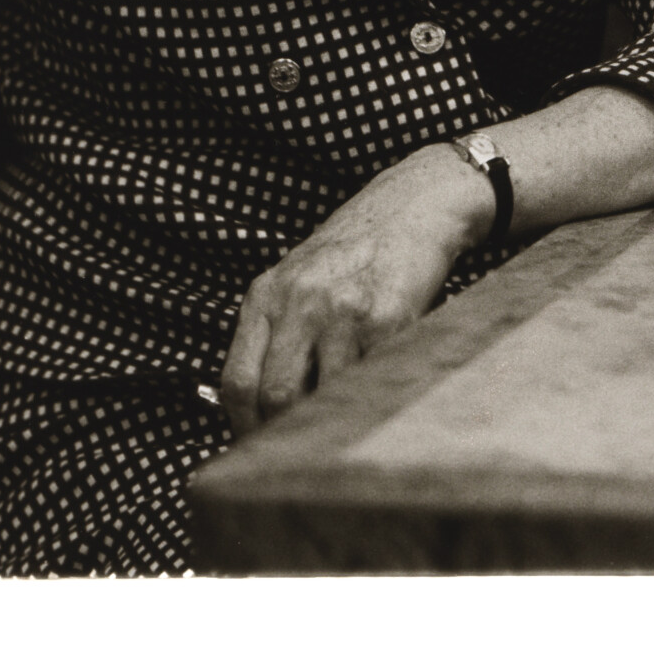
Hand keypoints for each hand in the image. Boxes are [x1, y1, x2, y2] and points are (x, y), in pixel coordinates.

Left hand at [219, 145, 491, 434]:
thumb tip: (259, 408)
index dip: (243, 427)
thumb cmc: (356, 248)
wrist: (416, 204)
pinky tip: (374, 392)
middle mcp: (299, 300)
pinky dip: (368, 397)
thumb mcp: (298, 278)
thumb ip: (275, 331)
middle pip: (274, 395)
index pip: (237, 381)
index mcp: (267, 294)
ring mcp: (342, 310)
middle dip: (285, 434)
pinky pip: (367, 380)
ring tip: (342, 421)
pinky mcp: (385, 318)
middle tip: (299, 449)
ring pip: (321, 396)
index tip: (258, 448)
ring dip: (331, 419)